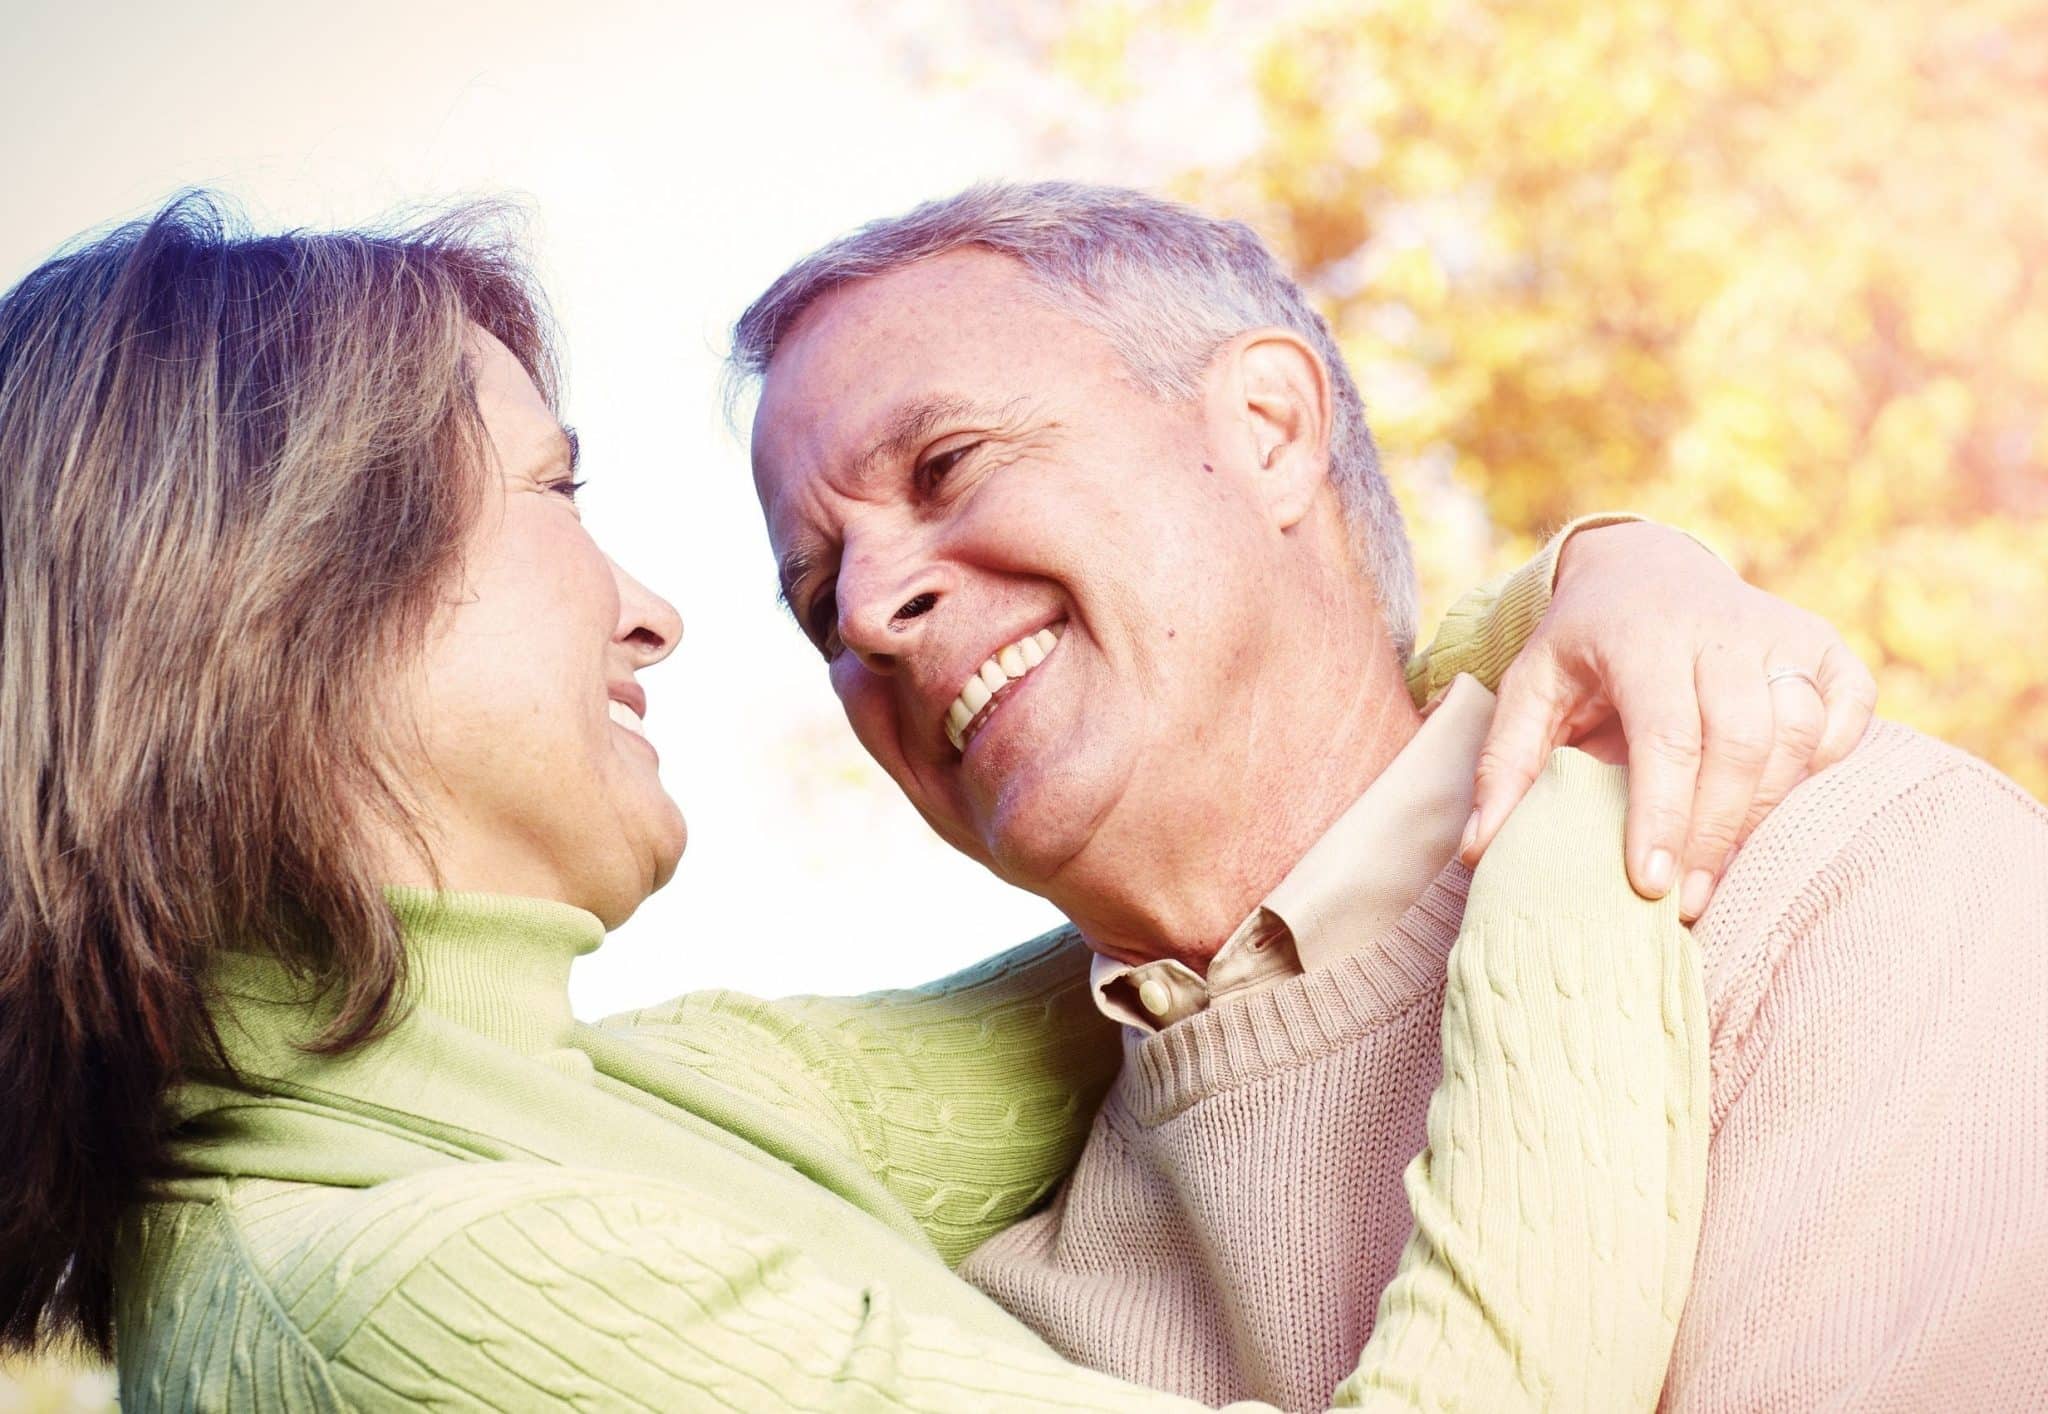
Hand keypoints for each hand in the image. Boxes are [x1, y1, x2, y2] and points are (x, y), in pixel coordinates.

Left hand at [1462, 522, 1876, 919]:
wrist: (1644, 566)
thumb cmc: (1581, 645)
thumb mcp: (1527, 688)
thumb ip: (1503, 765)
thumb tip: (1479, 850)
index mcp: (1640, 636)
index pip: (1666, 734)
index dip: (1664, 814)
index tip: (1651, 884)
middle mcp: (1719, 627)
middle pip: (1741, 740)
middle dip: (1716, 830)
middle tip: (1686, 900)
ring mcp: (1780, 630)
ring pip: (1797, 730)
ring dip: (1765, 809)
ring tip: (1719, 870)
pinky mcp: (1824, 642)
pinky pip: (1847, 711)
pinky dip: (1822, 763)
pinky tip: (1774, 801)